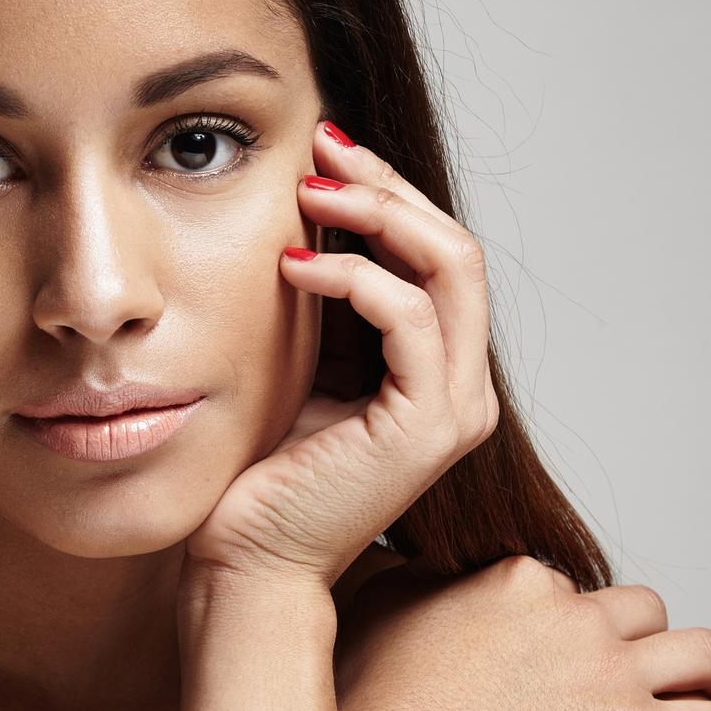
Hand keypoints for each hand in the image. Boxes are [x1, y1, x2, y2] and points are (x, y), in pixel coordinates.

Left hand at [182, 120, 496, 591]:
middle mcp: (462, 390)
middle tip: (321, 145)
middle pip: (456, 249)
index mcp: (438, 374)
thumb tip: (305, 212)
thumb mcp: (299, 364)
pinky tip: (295, 264)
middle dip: (387, 187)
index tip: (322, 152)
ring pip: (450, 269)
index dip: (387, 194)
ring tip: (308, 192)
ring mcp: (454, 410)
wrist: (248, 566)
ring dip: (378, 215)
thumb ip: (323, 304)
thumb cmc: (259, 476)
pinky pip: (410, 317)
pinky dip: (355, 276)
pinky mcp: (426, 428)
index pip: (438, 256)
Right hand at [336, 554, 710, 710]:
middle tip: (643, 667)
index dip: (570, 619)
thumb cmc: (379, 708)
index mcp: (521, 580)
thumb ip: (412, 577)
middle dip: (645, 638)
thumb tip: (412, 563)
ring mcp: (612, 674)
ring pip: (700, 653)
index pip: (569, 585)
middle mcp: (576, 616)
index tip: (565, 648)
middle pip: (641, 609)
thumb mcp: (383, 608)